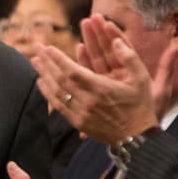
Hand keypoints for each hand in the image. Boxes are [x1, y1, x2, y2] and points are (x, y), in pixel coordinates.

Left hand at [31, 14, 161, 144]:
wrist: (136, 137)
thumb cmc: (140, 106)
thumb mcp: (142, 79)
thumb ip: (130, 58)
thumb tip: (116, 41)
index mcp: (102, 89)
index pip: (73, 72)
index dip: (58, 59)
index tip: (48, 48)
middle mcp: (88, 101)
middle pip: (60, 80)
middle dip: (47, 63)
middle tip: (37, 49)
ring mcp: (80, 113)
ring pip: (56, 92)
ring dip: (44, 75)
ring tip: (35, 62)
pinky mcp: (77, 122)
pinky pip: (58, 106)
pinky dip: (48, 93)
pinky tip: (41, 82)